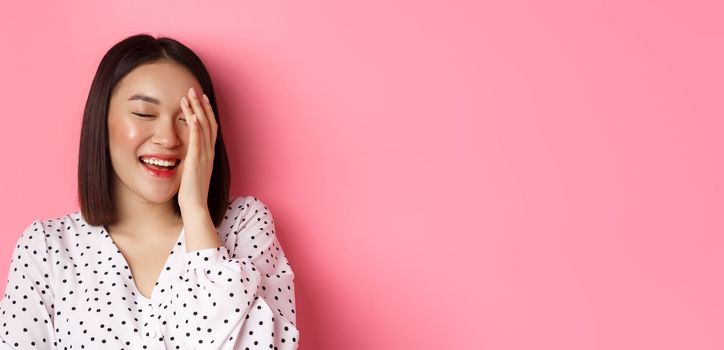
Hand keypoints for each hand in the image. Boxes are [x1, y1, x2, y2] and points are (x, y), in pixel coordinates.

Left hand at [178, 87, 217, 212]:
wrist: (195, 206)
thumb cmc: (192, 193)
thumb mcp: (193, 172)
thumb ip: (192, 161)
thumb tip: (185, 155)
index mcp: (208, 154)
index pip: (210, 128)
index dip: (206, 112)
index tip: (201, 99)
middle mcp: (208, 152)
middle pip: (208, 123)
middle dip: (201, 106)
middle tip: (195, 90)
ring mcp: (203, 156)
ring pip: (202, 128)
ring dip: (196, 111)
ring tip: (189, 96)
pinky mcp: (195, 161)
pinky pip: (196, 141)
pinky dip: (194, 128)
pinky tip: (191, 116)